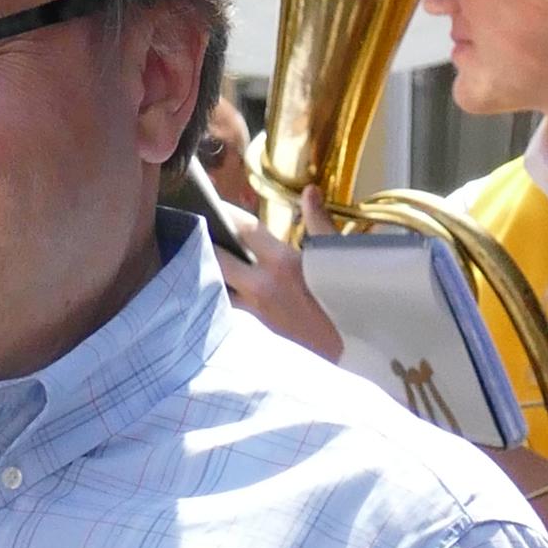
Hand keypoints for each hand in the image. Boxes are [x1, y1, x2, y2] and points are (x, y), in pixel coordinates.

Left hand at [209, 198, 344, 359]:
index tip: (211, 205)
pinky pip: (225, 310)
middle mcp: (262, 287)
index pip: (242, 229)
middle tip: (196, 230)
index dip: (224, 213)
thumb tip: (309, 192)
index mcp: (282, 263)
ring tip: (196, 259)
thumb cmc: (346, 305)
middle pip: (217, 257)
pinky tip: (212, 291)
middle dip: (205, 241)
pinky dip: (217, 298)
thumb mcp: (337, 260)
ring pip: (216, 287)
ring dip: (207, 273)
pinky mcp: (252, 334)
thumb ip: (318, 223)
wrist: (351, 355)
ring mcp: (253, 313)